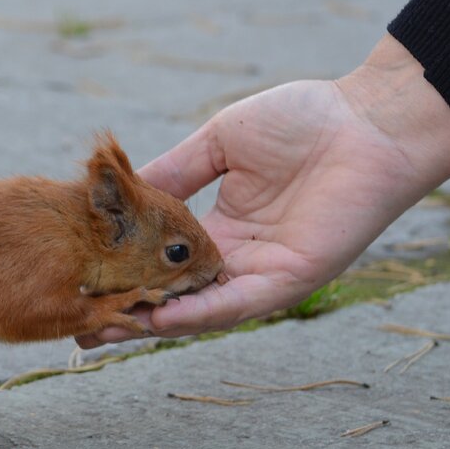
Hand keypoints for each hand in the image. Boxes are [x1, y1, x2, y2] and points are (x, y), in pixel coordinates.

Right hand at [78, 34, 449, 346]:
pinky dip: (200, 314)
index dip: (125, 276)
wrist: (369, 119)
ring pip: (201, 310)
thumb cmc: (303, 120)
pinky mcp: (291, 279)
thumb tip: (121, 192)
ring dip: (155, 323)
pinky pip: (238, 304)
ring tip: (108, 329)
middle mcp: (239, 259)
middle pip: (175, 297)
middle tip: (80, 327)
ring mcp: (264, 273)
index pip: (164, 263)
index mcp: (222, 228)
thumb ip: (174, 172)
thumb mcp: (218, 143)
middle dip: (129, 314)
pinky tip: (162, 318)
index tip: (81, 284)